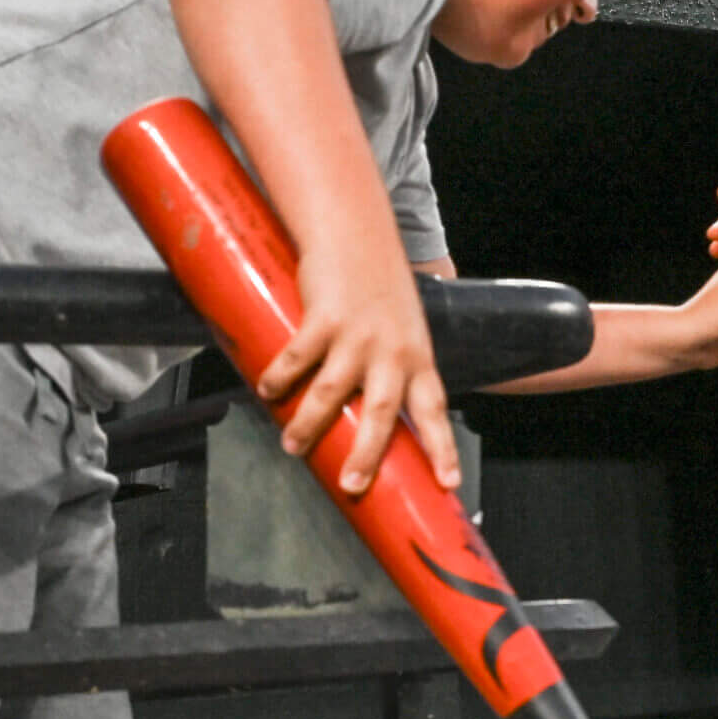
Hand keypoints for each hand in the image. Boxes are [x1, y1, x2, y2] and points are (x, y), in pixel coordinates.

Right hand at [255, 235, 456, 494]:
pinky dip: (280, 378)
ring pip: (332, 393)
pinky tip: (268, 392)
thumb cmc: (380, 286)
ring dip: (309, 424)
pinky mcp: (324, 318)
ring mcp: (358, 335)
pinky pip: (298, 358)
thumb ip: (391, 369)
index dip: (443, 447)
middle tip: (353, 484)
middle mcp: (392, 350)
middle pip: (383, 412)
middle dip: (368, 454)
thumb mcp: (403, 329)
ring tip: (292, 446)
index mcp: (418, 357)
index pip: (436, 409)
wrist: (357, 234)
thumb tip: (365, 416)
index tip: (449, 483)